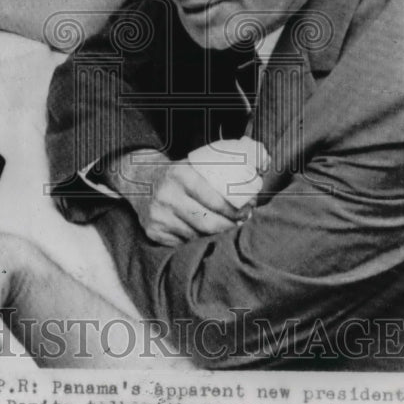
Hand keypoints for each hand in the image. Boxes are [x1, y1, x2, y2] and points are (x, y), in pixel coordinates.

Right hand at [113, 149, 244, 245]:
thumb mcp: (195, 161)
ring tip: (227, 229)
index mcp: (180, 174)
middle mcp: (166, 195)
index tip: (247, 211)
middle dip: (229, 227)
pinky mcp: (153, 231)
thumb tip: (264, 161)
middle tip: (241, 224)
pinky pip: (183, 243)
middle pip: (207, 222)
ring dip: (215, 236)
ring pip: (196, 235)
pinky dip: (196, 241)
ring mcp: (158, 215)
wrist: (139, 179)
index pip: (214, 199)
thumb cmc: (178, 173)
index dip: (235, 210)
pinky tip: (205, 236)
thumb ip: (227, 160)